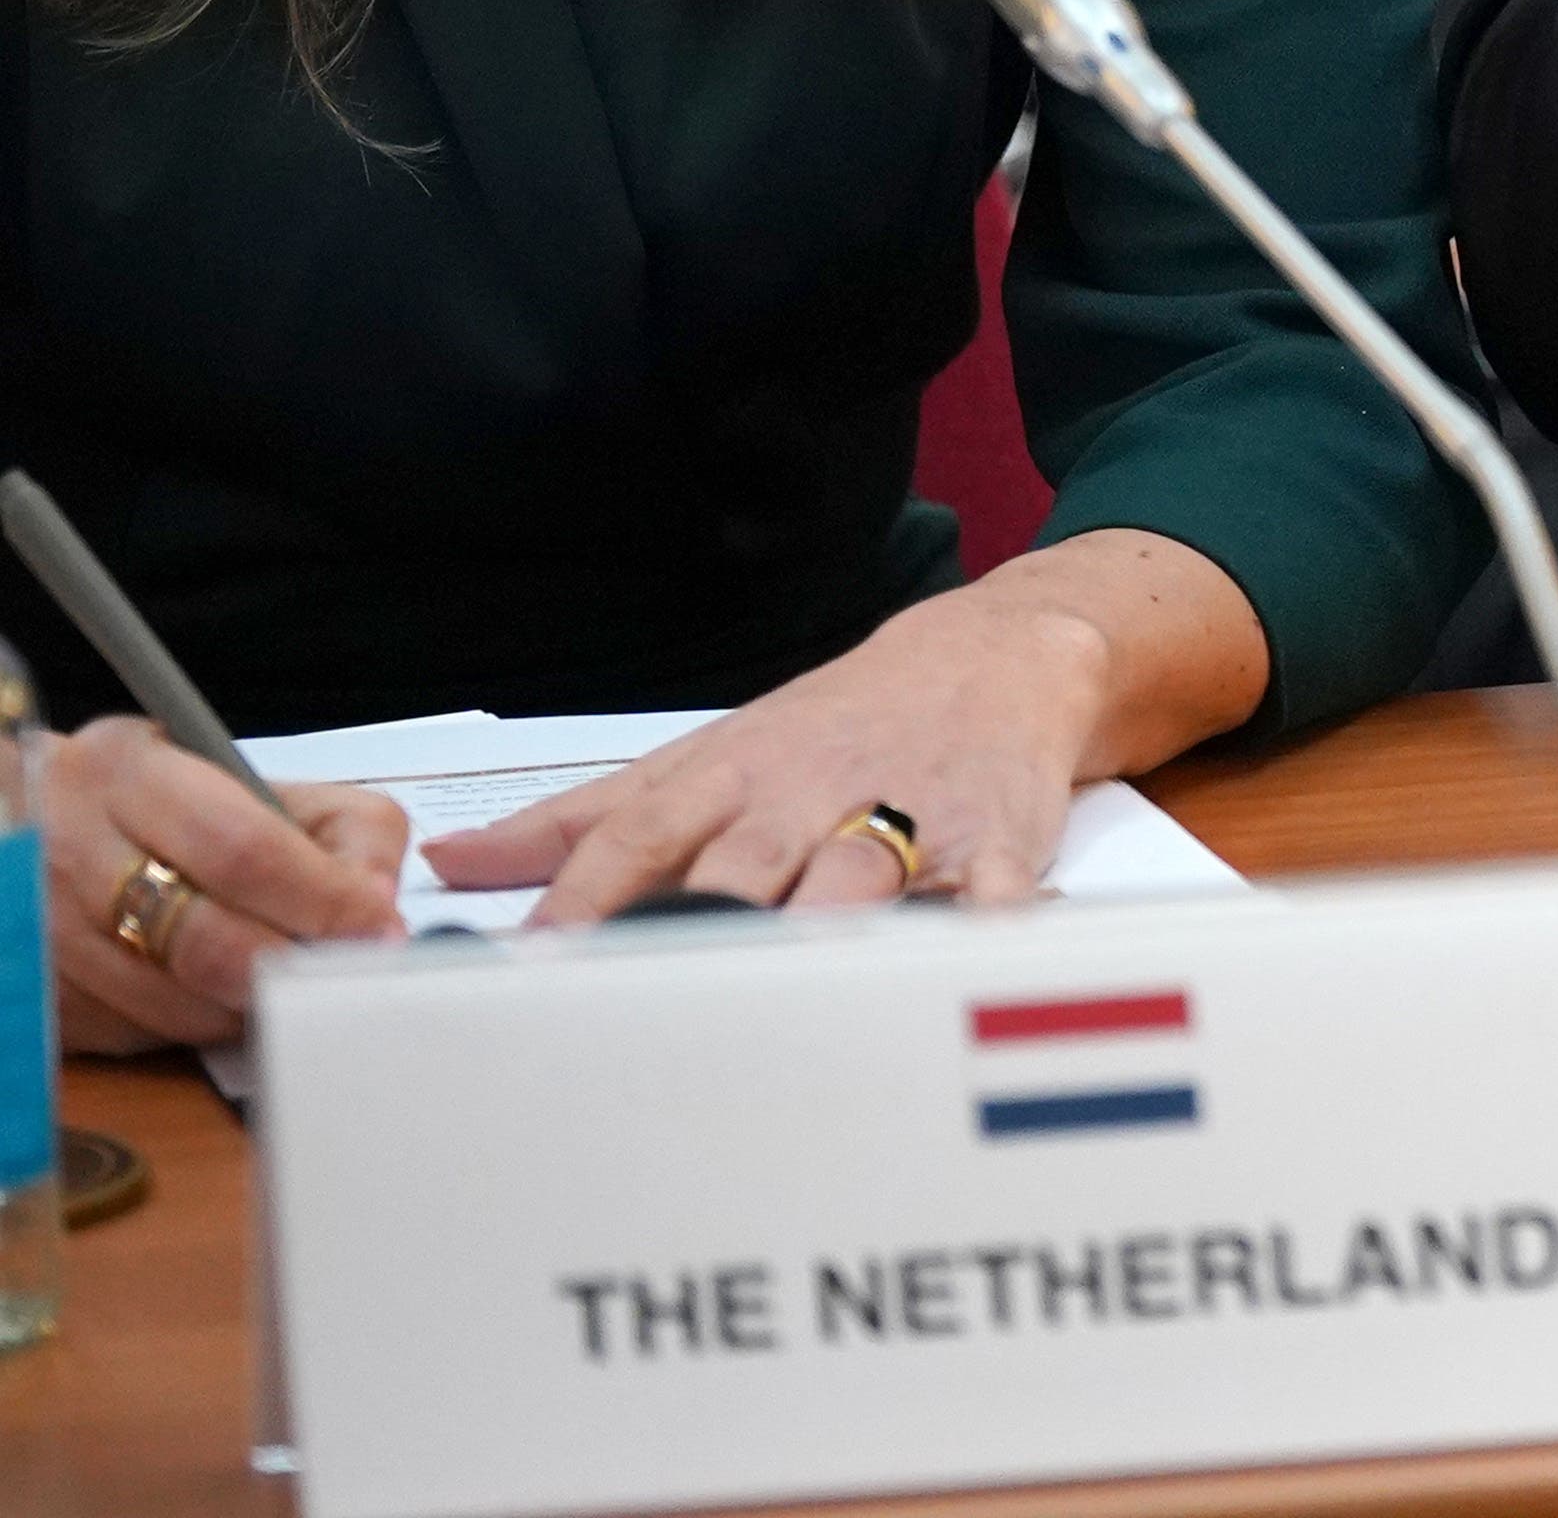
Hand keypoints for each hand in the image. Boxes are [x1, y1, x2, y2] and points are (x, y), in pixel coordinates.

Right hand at [41, 718, 408, 1051]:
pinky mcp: (37, 991)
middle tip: (338, 978)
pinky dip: (187, 1025)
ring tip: (278, 982)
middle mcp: (69, 849)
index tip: (378, 930)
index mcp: (130, 774)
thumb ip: (338, 824)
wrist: (30, 820)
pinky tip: (206, 993)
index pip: (243, 850)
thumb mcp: (250, 778)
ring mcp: (41, 929)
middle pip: (202, 941)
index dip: (322, 900)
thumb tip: (376, 902)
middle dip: (288, 968)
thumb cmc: (161, 801)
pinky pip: (132, 1034)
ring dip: (245, 1007)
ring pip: (170, 1004)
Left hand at [431, 528, 1267, 925]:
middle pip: (738, 868)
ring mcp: (907, 814)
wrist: (996, 655)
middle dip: (689, 929)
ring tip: (778, 999)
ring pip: (853, 877)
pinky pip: (991, 891)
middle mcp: (809, 796)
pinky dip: (981, 929)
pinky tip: (960, 968)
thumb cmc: (836, 724)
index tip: (532, 965)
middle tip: (636, 1007)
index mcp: (731, 776)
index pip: (639, 838)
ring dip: (814, 933)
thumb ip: (584, 819)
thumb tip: (453, 863)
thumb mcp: (708, 754)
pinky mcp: (997, 838)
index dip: (584, 899)